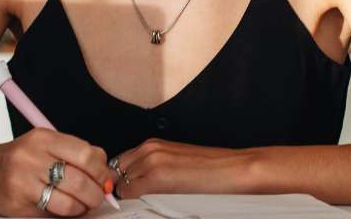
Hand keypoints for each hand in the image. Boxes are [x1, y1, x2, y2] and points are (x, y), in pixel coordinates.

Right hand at [0, 127, 117, 216]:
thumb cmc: (15, 160)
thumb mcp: (42, 146)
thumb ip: (73, 154)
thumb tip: (105, 173)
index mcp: (43, 137)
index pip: (85, 153)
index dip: (101, 171)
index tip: (106, 180)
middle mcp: (33, 156)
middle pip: (80, 179)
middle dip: (96, 193)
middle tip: (98, 197)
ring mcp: (24, 181)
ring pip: (69, 202)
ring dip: (83, 208)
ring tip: (83, 206)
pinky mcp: (18, 204)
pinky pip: (52, 214)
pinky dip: (65, 216)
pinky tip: (64, 210)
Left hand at [110, 138, 255, 198]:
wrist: (234, 170)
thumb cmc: (212, 170)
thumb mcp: (175, 163)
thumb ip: (153, 169)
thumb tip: (135, 184)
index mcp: (152, 145)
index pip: (119, 163)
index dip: (119, 179)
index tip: (123, 190)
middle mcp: (149, 150)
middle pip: (116, 172)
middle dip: (120, 186)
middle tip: (130, 199)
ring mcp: (151, 162)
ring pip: (121, 184)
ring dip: (127, 195)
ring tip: (142, 203)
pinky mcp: (158, 178)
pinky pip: (130, 193)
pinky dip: (133, 201)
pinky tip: (147, 205)